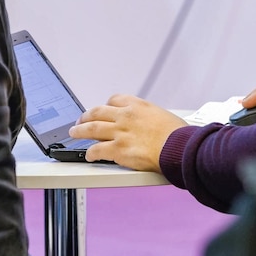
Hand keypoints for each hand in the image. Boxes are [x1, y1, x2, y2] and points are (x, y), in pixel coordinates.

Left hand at [68, 94, 187, 171]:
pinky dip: (90, 153)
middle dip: (86, 116)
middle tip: (80, 120)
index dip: (106, 106)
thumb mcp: (164, 116)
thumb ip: (150, 118)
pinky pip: (97, 150)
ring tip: (74, 132)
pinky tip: (89, 155)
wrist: (180, 148)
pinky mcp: (118, 150)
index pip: (114, 100)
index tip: (103, 110)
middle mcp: (125, 116)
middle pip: (97, 112)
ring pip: (91, 129)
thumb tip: (150, 124)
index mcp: (138, 105)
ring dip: (80, 131)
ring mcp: (120, 133)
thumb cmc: (179, 135)